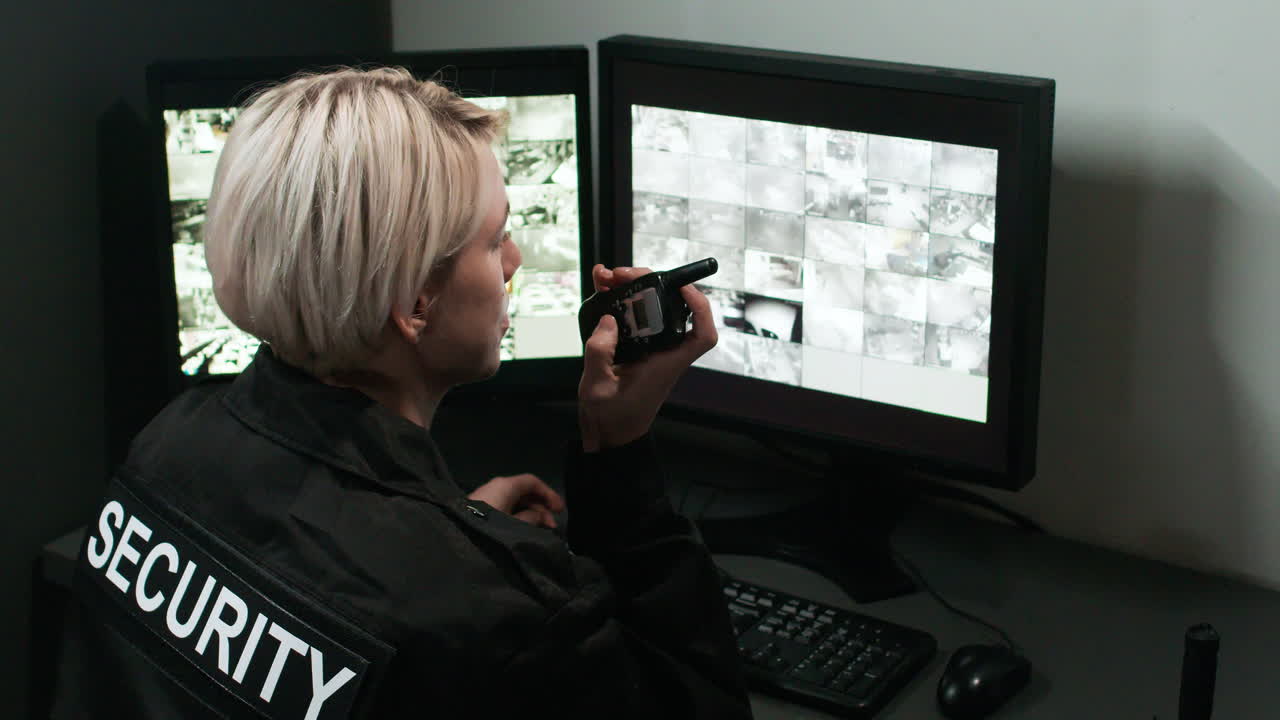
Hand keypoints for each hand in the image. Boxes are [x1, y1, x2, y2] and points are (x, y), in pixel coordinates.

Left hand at [467, 473, 564, 528]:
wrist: (458, 536)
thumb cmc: (490, 527)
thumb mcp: (516, 524)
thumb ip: (533, 518)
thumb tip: (541, 516)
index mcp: (506, 485)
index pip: (532, 482)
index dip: (548, 494)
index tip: (559, 510)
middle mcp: (497, 486)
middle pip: (524, 491)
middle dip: (540, 507)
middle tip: (552, 525)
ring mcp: (487, 496)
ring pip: (515, 500)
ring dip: (530, 513)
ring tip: (540, 530)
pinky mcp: (480, 508)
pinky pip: (505, 506)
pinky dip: (517, 515)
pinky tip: (523, 529)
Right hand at [578, 264, 717, 451]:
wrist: (609, 434)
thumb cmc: (610, 417)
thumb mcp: (598, 387)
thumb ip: (600, 352)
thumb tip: (608, 319)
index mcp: (666, 364)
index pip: (702, 335)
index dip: (700, 307)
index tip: (680, 287)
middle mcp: (665, 352)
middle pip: (672, 308)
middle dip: (649, 284)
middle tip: (620, 275)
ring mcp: (652, 349)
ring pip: (651, 309)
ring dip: (632, 289)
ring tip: (606, 278)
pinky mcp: (638, 348)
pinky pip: (635, 318)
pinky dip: (622, 302)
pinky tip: (604, 291)